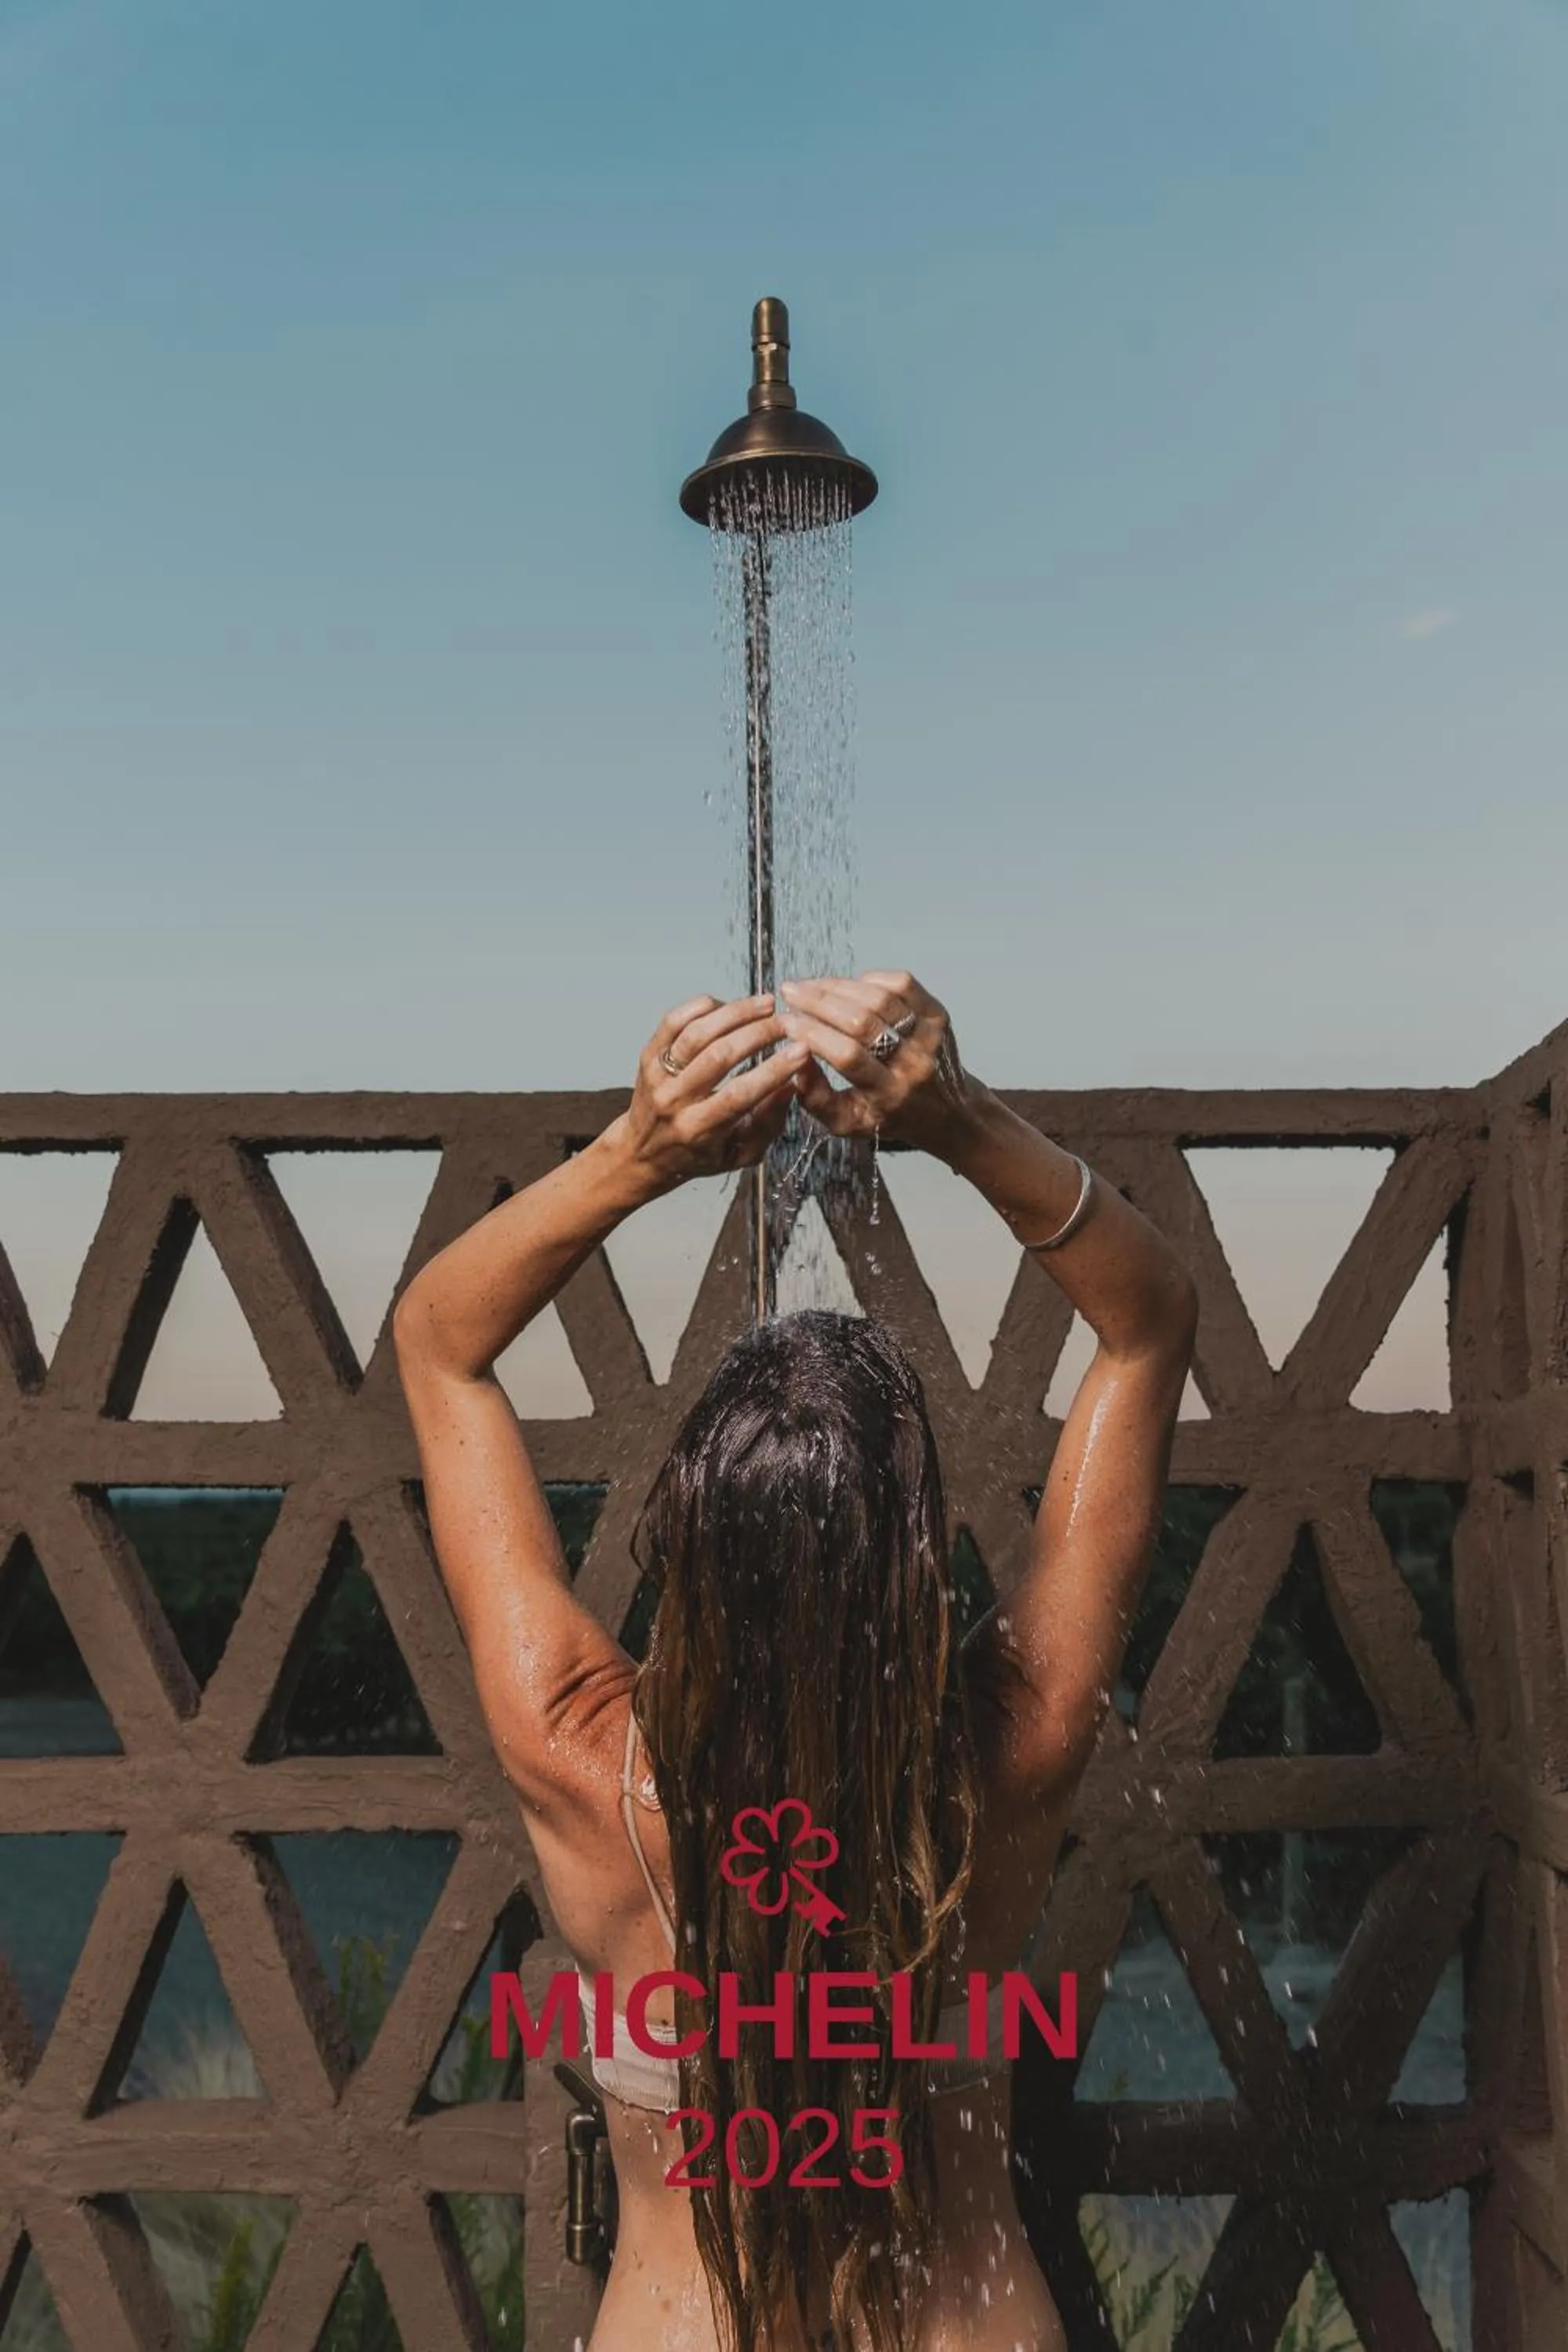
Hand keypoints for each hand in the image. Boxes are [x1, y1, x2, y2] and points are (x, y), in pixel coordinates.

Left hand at [615, 992, 808, 1191]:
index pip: (740, 1094)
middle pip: (718, 1056)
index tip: (801, 1051)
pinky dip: (705, 1007)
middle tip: (788, 1022)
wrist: (644, 1151)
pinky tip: (729, 1005)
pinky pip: (674, 1020)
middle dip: (759, 1034)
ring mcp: (657, 1075)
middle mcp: (674, 1100)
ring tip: (766, 1004)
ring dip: (736, 1013)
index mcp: (698, 1130)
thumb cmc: (697, 1153)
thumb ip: (768, 1125)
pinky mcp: (648, 1054)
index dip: (773, 1070)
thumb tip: (789, 1086)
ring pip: (697, 1033)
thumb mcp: (740, 1154)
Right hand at [776, 971, 981, 1155]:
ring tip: (810, 985)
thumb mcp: (848, 1122)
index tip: (785, 1022)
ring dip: (838, 986)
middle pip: (862, 1021)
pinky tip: (848, 986)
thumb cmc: (890, 1115)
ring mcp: (930, 1035)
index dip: (813, 1034)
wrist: (948, 1110)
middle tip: (790, 991)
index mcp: (889, 1093)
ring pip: (880, 998)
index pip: (847, 1055)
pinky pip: (902, 984)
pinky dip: (869, 979)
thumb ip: (816, 1099)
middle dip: (819, 1002)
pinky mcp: (938, 1015)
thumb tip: (793, 1064)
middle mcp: (913, 1063)